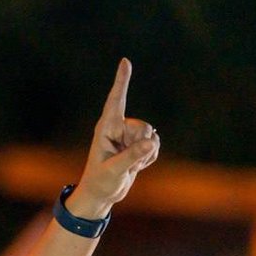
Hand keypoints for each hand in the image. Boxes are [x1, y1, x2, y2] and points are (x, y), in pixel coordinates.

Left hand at [68, 58, 159, 219]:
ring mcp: (129, 136)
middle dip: (142, 144)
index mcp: (106, 128)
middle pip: (144, 126)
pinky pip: (155, 145)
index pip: (116, 100)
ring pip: (151, 135)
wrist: (102, 194)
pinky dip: (150, 157)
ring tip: (129, 165)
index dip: (121, 81)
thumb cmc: (101, 182)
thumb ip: (132, 156)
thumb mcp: (114, 170)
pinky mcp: (137, 145)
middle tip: (127, 161)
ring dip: (146, 153)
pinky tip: (137, 166)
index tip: (125, 61)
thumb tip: (152, 140)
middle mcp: (118, 128)